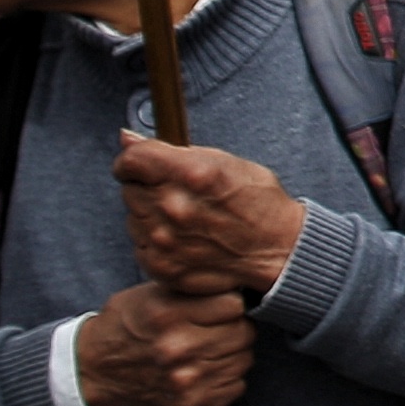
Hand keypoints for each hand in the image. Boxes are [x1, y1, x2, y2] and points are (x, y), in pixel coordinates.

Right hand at [76, 277, 253, 405]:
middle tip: (219, 329)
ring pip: (243, 359)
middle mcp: (177, 348)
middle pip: (243, 333)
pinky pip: (235, 387)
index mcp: (168, 315)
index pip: (234, 305)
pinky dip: (228, 378)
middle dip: (236, 328)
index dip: (230, 304)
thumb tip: (237, 283)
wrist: (94, 370)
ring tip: (211, 349)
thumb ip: (192, 290)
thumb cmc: (127, 324)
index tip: (220, 307)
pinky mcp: (189, 403)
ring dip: (233, 353)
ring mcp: (185, 380)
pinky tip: (209, 369)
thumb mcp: (151, 293)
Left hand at [114, 133, 307, 298]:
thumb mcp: (225, 162)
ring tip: (184, 218)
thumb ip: (173, 151)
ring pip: (133, 216)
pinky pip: (139, 244)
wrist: (277, 251)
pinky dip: (154, 240)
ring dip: (150, 213)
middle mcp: (174, 207)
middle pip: (130, 188)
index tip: (137, 164)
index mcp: (193, 174)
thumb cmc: (257, 202)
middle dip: (147, 186)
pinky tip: (181, 237)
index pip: (131, 160)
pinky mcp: (160, 266)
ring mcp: (165, 241)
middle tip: (176, 192)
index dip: (131, 159)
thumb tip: (127, 139)